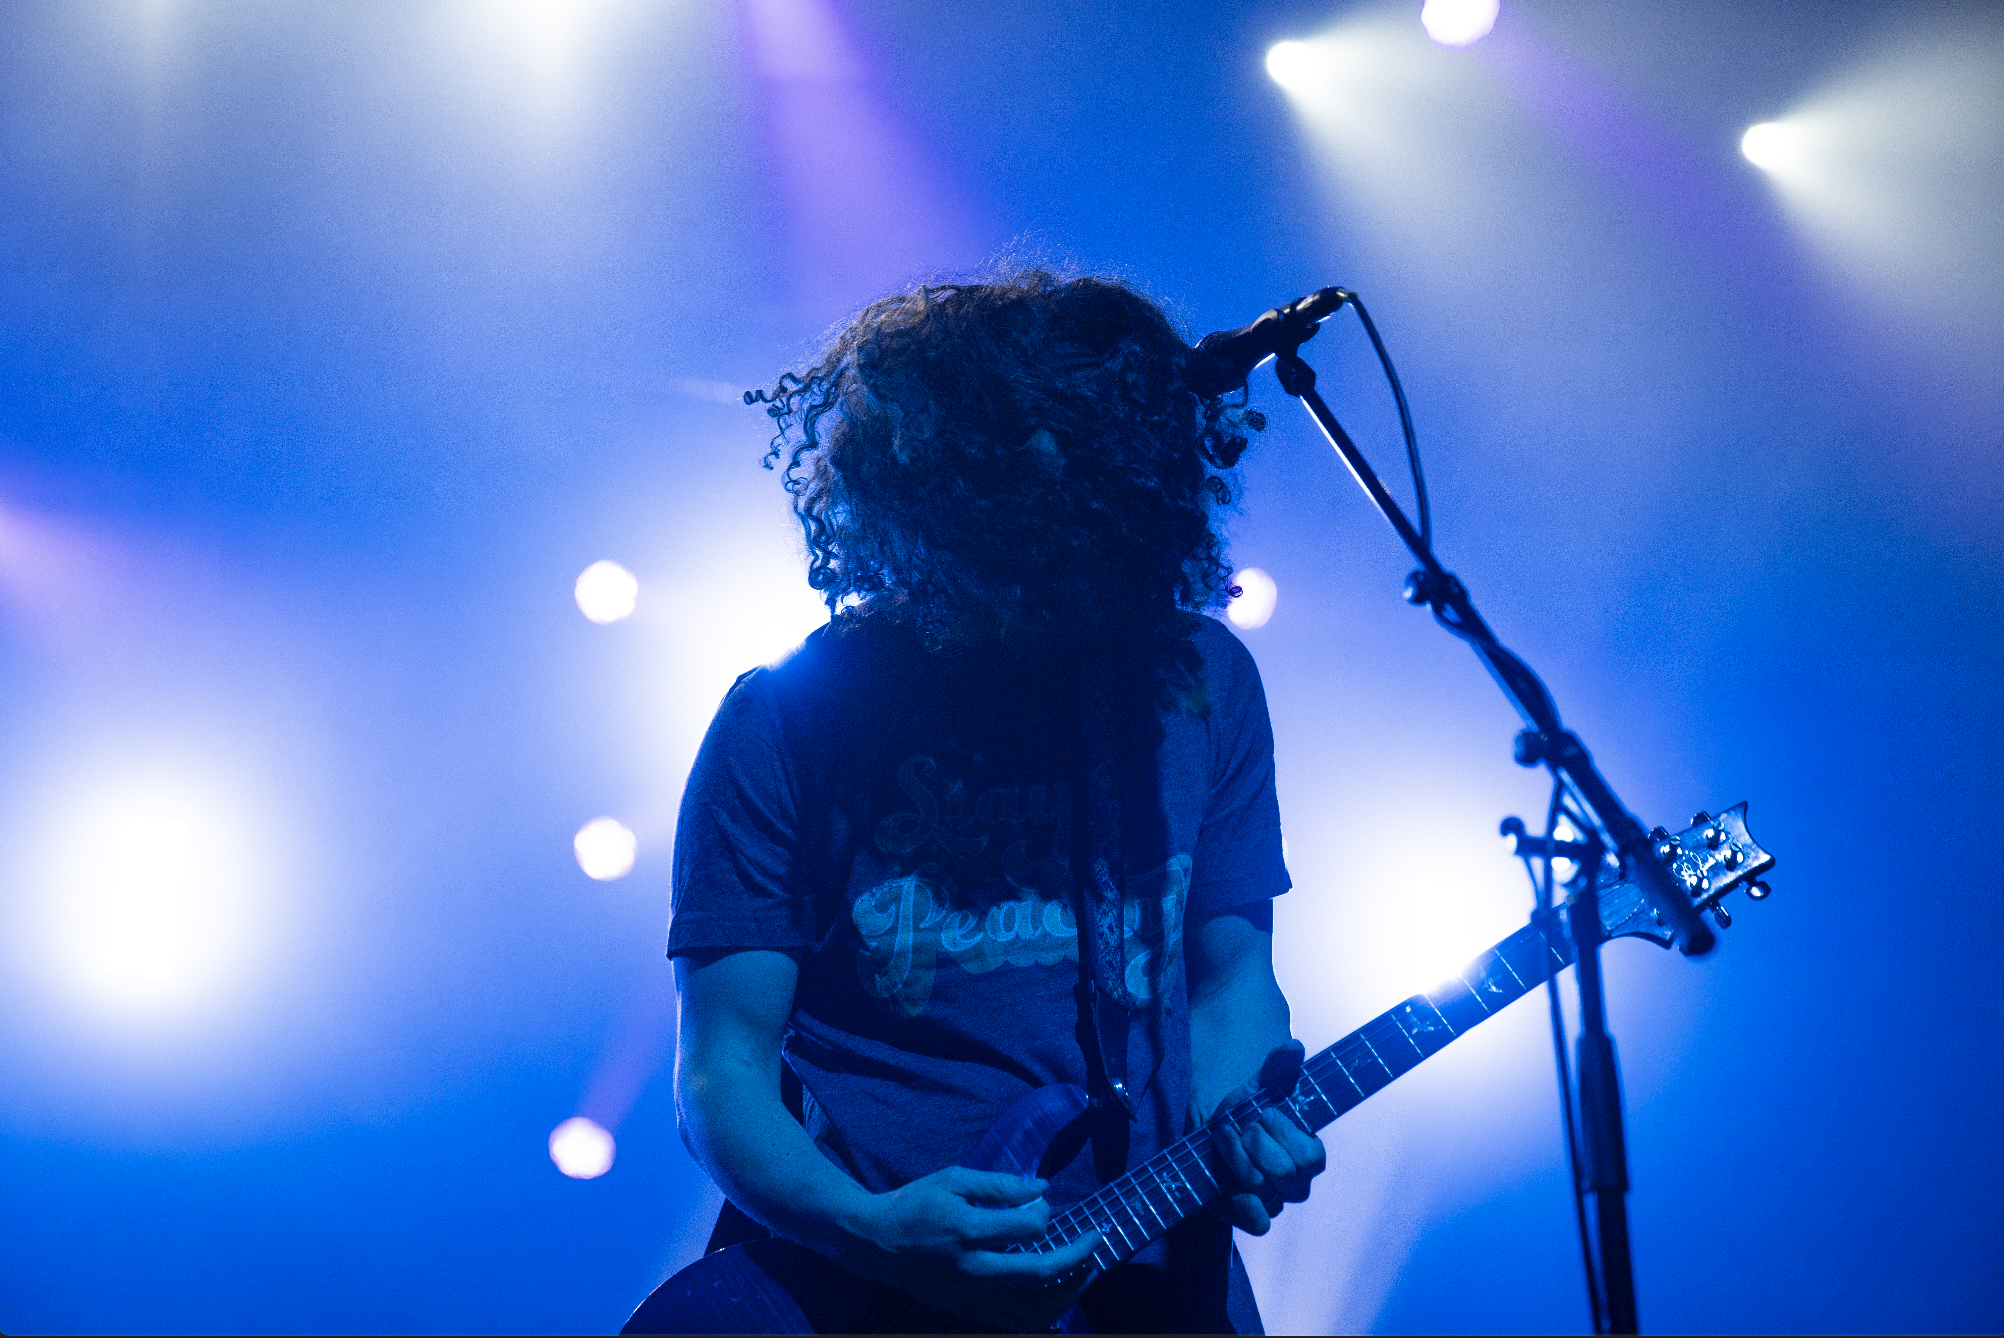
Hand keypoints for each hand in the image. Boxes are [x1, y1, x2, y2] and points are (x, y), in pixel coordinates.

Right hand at [841, 1165, 1101, 1330]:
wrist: (878, 1244)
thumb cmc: (917, 1203)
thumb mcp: (954, 1179)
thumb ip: (1000, 1184)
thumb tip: (1043, 1188)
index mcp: (967, 1229)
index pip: (1026, 1227)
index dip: (1047, 1214)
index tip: (1049, 1204)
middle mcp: (972, 1267)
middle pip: (1039, 1272)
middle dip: (1076, 1257)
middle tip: (1096, 1240)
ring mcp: (971, 1294)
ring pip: (1032, 1305)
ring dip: (1067, 1291)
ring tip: (1088, 1272)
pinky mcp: (969, 1309)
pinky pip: (1015, 1319)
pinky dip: (1043, 1314)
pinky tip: (1060, 1299)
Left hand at [1202, 1041, 1326, 1234]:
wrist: (1213, 1131)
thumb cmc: (1244, 1111)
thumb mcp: (1258, 1086)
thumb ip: (1278, 1067)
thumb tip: (1295, 1047)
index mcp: (1306, 1154)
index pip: (1311, 1158)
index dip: (1286, 1135)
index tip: (1264, 1112)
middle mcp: (1294, 1183)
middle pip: (1290, 1176)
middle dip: (1259, 1145)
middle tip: (1242, 1126)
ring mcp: (1270, 1200)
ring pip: (1266, 1193)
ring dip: (1240, 1161)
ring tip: (1224, 1138)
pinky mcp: (1245, 1214)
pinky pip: (1258, 1224)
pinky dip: (1244, 1207)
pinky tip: (1230, 1187)